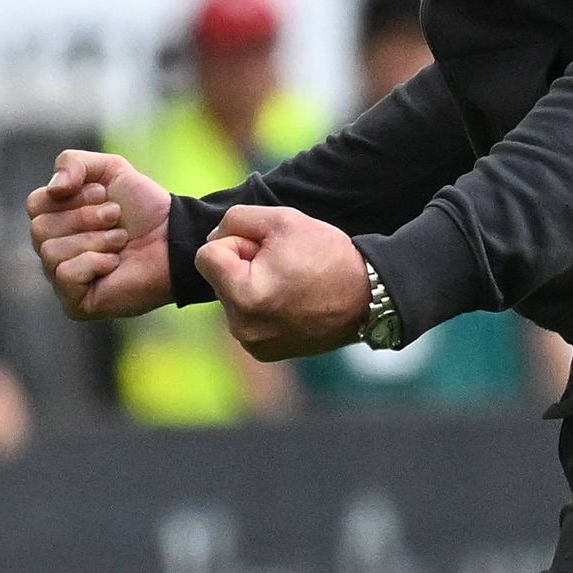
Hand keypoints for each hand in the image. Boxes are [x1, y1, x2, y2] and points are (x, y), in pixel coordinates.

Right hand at [28, 150, 173, 319]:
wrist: (175, 239)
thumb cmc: (143, 209)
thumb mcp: (109, 169)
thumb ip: (73, 163)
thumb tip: (53, 188)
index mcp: (55, 220)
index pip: (35, 203)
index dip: (71, 196)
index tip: (104, 194)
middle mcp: (52, 250)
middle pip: (39, 228)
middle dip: (85, 217)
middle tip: (116, 219)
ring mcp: (61, 279)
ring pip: (50, 251)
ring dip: (94, 240)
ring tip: (119, 242)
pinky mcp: (75, 303)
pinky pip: (64, 274)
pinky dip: (94, 263)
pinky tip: (114, 264)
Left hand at [199, 205, 373, 361]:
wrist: (366, 296)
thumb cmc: (326, 255)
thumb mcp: (282, 220)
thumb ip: (236, 220)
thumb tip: (212, 239)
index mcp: (245, 295)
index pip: (206, 256)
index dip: (237, 242)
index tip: (267, 249)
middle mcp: (243, 327)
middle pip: (217, 278)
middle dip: (243, 265)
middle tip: (284, 266)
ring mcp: (252, 344)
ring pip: (230, 297)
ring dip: (251, 284)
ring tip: (289, 283)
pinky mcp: (263, 352)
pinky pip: (245, 317)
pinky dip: (260, 306)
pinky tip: (290, 301)